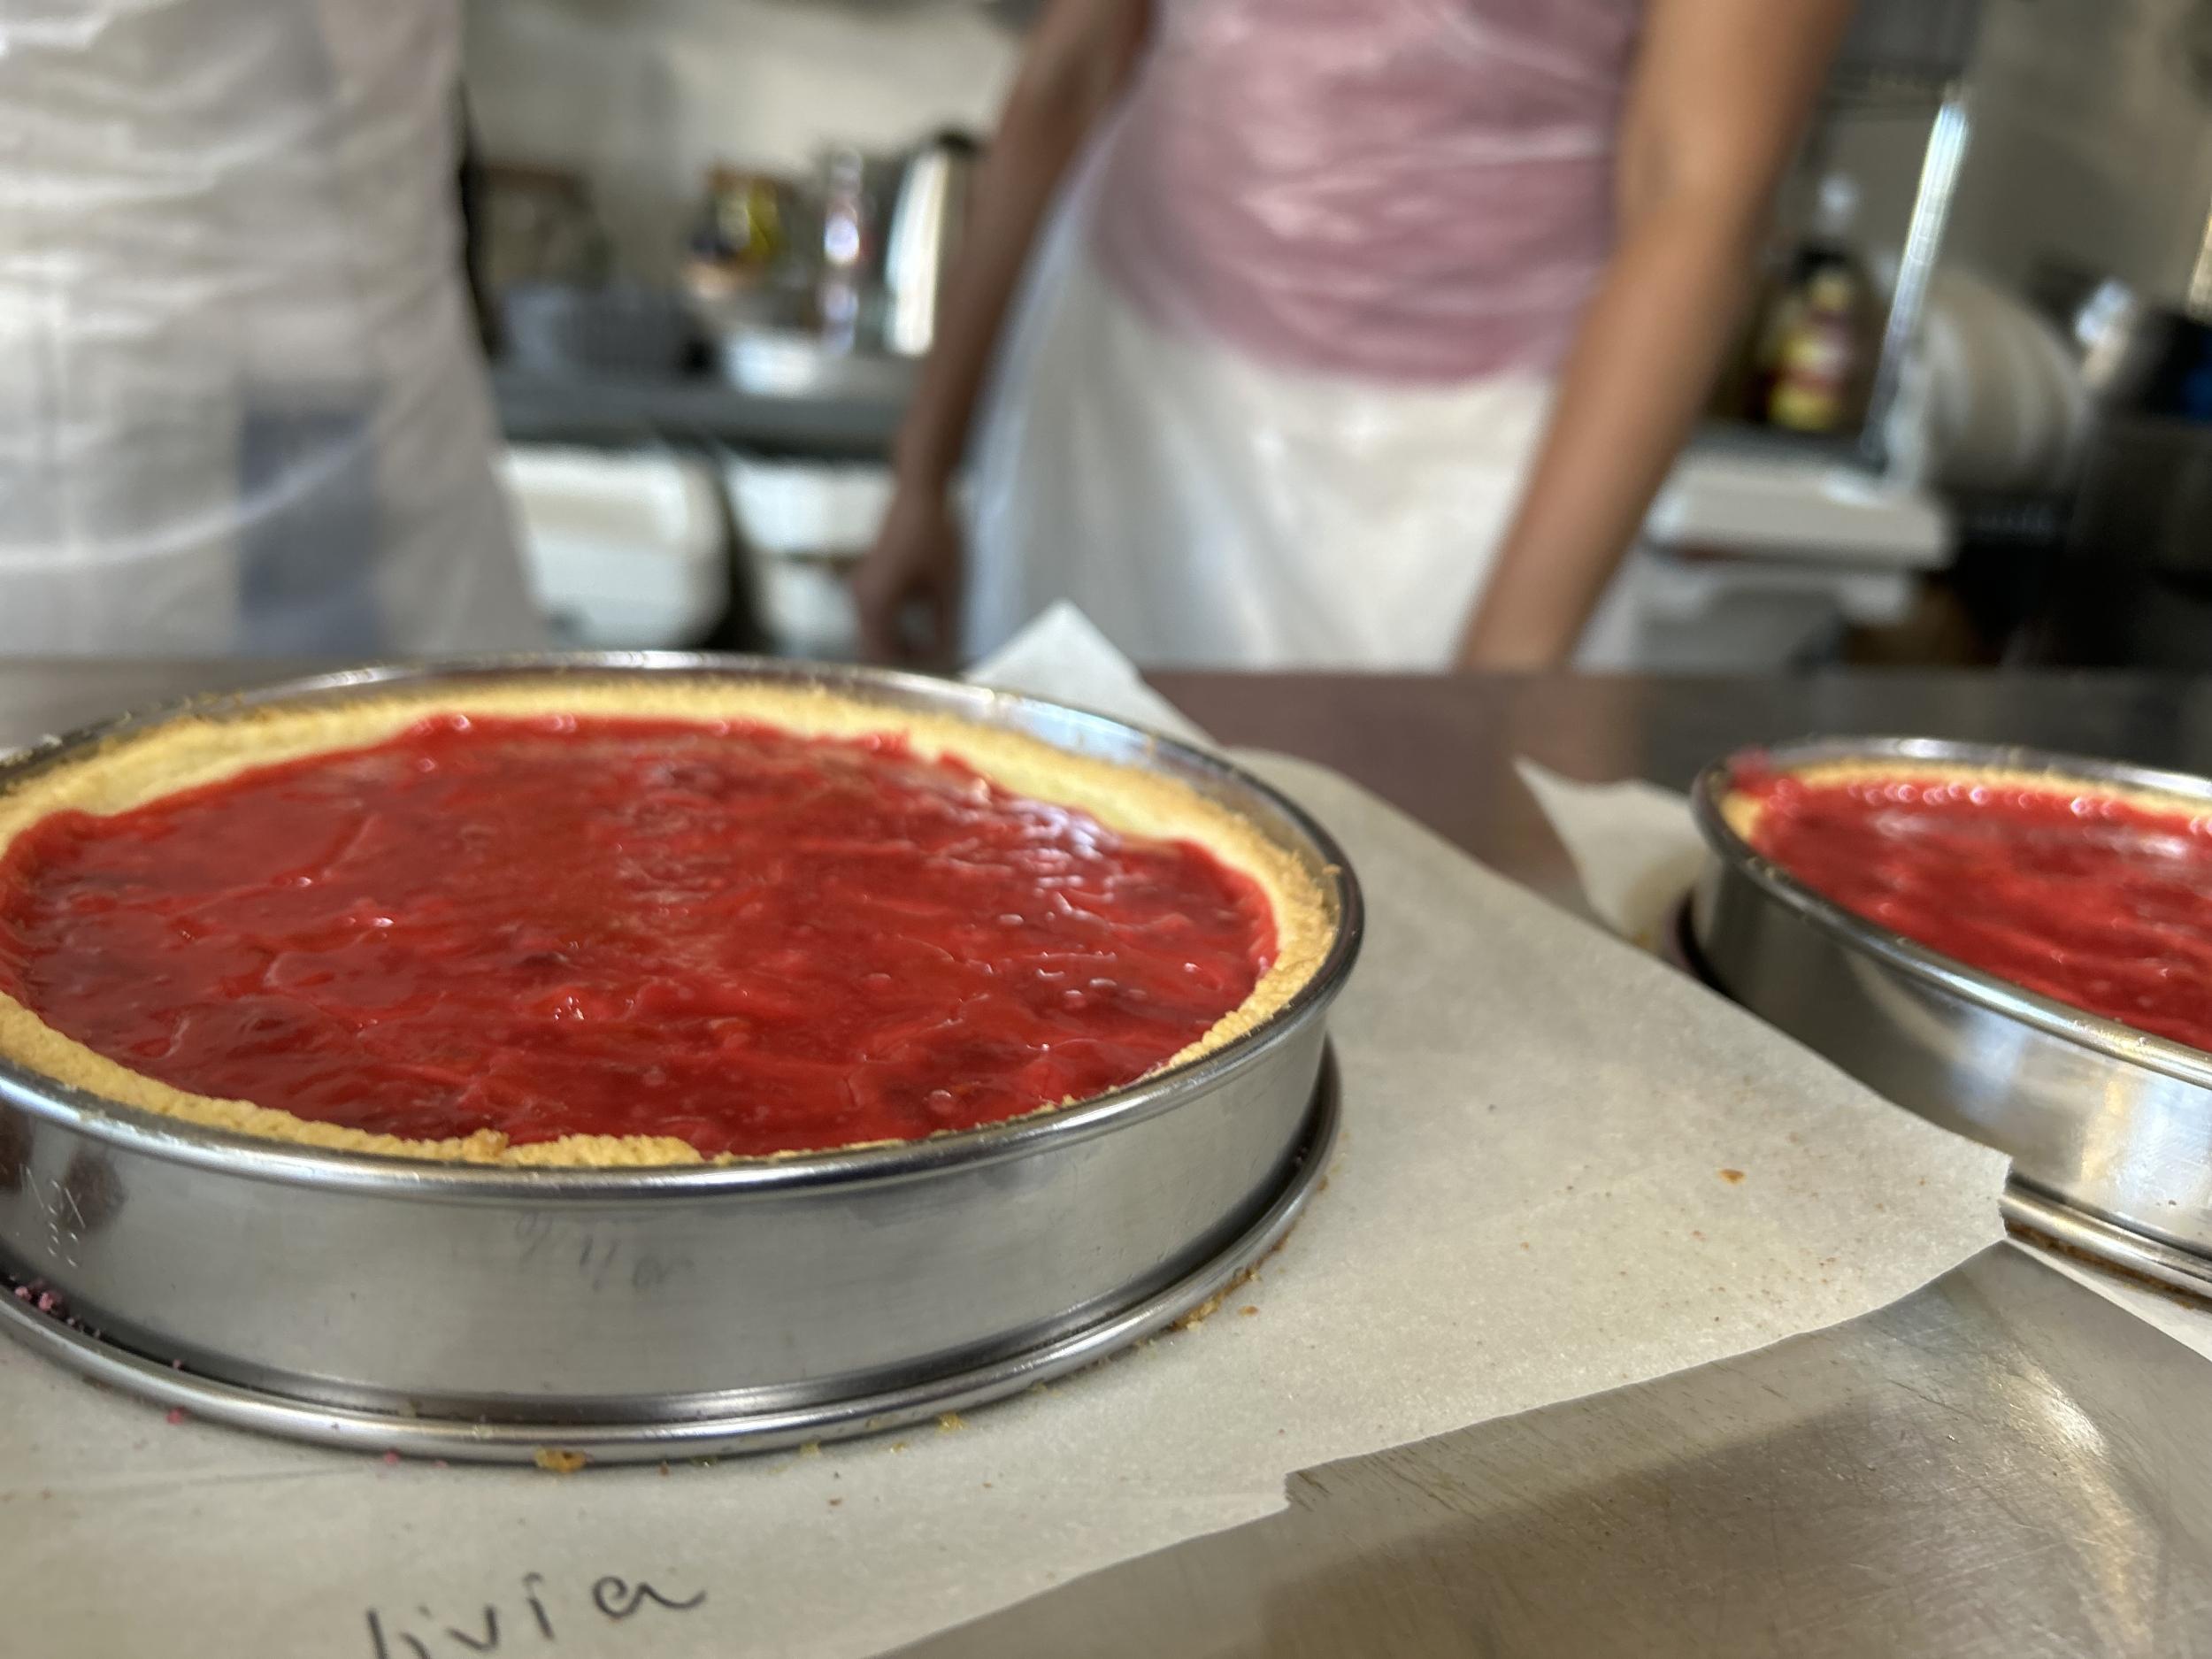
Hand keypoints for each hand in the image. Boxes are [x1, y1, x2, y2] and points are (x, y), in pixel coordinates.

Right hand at [853, 485, 963, 665]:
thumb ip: (947, 631)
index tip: (939, 679)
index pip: (883, 659)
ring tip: (934, 655)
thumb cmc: (936, 537)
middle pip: (875, 651)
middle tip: (937, 672)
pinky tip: (923, 634)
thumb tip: (951, 662)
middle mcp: (860, 600)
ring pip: (875, 636)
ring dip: (900, 649)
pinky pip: (877, 620)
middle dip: (903, 665)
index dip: (910, 674)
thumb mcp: (949, 590)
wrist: (920, 491)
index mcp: (874, 605)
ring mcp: (861, 589)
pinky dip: (896, 632)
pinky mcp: (869, 581)